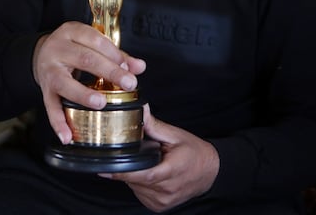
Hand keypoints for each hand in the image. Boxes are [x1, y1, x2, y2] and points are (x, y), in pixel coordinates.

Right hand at [32, 22, 145, 143]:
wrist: (40, 55)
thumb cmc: (72, 49)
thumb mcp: (91, 45)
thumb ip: (116, 55)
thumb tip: (139, 67)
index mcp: (71, 32)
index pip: (95, 39)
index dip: (114, 53)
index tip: (130, 67)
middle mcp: (57, 49)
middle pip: (85, 59)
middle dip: (109, 71)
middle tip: (128, 83)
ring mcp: (49, 70)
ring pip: (65, 83)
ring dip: (84, 95)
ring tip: (101, 103)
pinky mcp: (44, 90)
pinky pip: (51, 108)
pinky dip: (59, 123)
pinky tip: (68, 136)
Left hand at [102, 105, 219, 212]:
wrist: (211, 172)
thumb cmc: (195, 153)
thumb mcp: (176, 135)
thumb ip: (155, 126)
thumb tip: (140, 110)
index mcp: (171, 171)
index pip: (143, 175)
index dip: (122, 172)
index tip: (104, 168)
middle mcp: (166, 190)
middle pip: (135, 181)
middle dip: (128, 168)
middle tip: (134, 155)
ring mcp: (163, 201)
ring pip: (135, 188)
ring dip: (133, 176)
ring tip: (147, 164)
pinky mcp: (159, 207)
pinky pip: (140, 194)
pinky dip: (139, 184)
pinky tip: (149, 174)